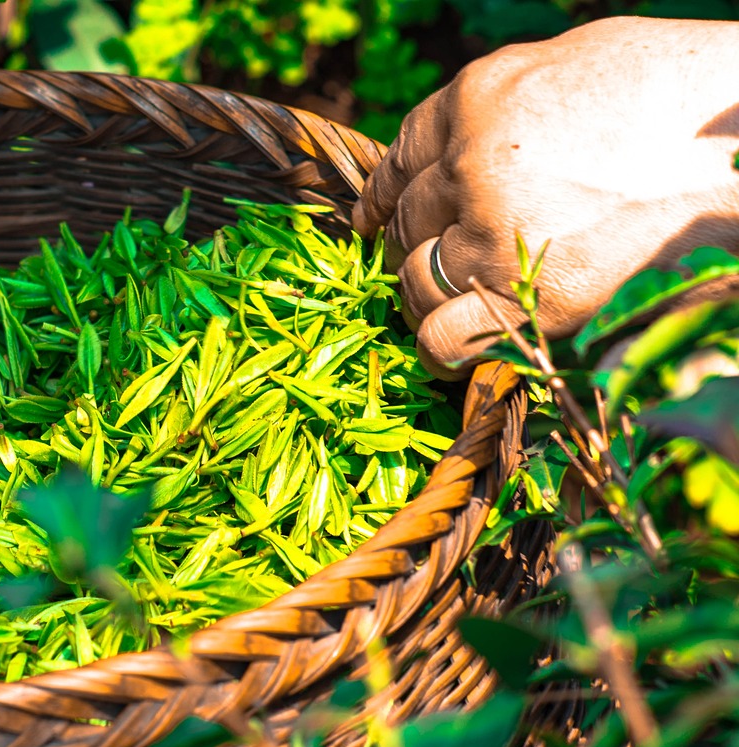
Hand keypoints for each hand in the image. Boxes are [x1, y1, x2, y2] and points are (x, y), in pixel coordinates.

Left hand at [352, 16, 738, 376]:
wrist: (734, 138)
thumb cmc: (665, 94)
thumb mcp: (563, 64)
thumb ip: (495, 109)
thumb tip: (454, 148)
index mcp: (473, 99)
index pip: (400, 159)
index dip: (385, 198)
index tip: (376, 223)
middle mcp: (470, 163)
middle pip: (406, 223)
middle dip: (415, 249)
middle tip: (437, 266)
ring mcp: (492, 230)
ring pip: (414, 281)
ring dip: (426, 299)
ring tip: (453, 305)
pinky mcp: (528, 292)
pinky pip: (443, 335)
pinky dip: (441, 349)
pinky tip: (454, 351)